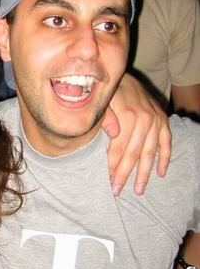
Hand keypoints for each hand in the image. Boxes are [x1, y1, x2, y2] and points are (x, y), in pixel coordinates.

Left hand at [103, 74, 170, 195]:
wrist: (123, 78)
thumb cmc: (108, 93)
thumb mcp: (102, 102)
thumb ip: (105, 118)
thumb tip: (113, 134)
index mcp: (128, 116)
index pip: (119, 148)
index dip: (114, 167)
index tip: (109, 183)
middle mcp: (145, 119)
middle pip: (134, 153)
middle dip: (125, 174)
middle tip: (118, 191)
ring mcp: (156, 120)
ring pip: (150, 151)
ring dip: (145, 172)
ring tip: (139, 189)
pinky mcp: (163, 120)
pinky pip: (166, 142)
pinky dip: (165, 158)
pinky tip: (161, 173)